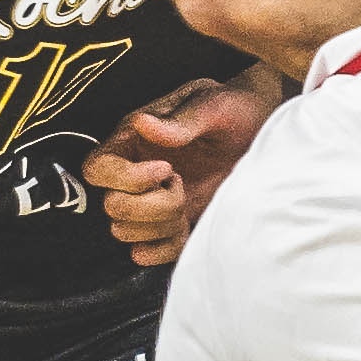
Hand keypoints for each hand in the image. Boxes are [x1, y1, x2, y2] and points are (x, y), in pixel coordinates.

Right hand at [82, 73, 272, 265]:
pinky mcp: (168, 226)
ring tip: (187, 201)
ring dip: (160, 224)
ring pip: (125, 232)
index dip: (125, 178)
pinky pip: (146, 253)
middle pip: (111, 207)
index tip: (166, 169)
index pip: (97, 169)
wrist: (264, 135)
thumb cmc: (236, 111)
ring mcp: (149, 203)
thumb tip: (143, 123)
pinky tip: (187, 225)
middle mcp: (134, 173)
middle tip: (182, 184)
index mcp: (134, 140)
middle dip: (152, 204)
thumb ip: (181, 120)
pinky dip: (165, 247)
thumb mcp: (215, 107)